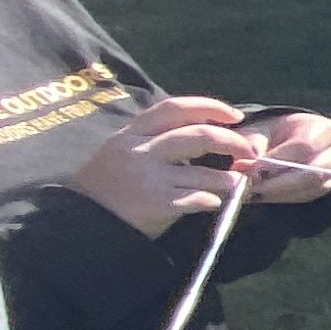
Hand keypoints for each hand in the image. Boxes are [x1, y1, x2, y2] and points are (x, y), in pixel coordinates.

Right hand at [69, 98, 256, 237]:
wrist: (82, 222)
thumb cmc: (108, 185)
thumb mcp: (122, 150)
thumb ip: (155, 139)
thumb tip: (206, 131)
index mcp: (132, 133)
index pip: (175, 107)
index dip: (210, 107)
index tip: (236, 116)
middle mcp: (140, 150)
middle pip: (199, 136)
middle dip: (233, 143)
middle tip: (249, 152)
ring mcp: (148, 178)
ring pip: (204, 172)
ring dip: (229, 178)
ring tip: (238, 183)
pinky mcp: (156, 204)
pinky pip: (197, 199)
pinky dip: (212, 200)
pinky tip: (214, 202)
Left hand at [240, 108, 330, 205]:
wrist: (289, 142)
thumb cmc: (275, 134)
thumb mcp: (261, 131)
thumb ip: (254, 144)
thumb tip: (245, 164)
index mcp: (325, 129)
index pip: (305, 147)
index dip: (277, 160)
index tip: (251, 169)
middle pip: (314, 173)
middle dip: (279, 183)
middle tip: (252, 187)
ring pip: (311, 188)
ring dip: (280, 192)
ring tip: (254, 190)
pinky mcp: (329, 188)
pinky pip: (307, 197)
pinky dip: (283, 197)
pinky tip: (264, 194)